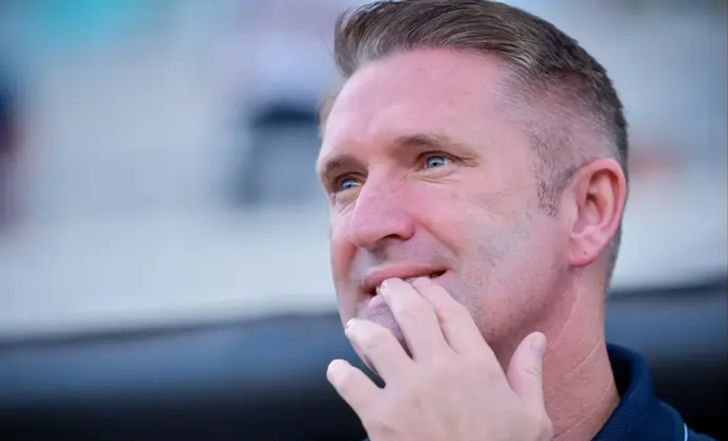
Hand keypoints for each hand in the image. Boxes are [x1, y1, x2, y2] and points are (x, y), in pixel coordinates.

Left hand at [327, 277, 552, 440]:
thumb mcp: (531, 419)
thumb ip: (529, 374)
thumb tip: (538, 338)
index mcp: (478, 366)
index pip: (452, 314)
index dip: (434, 294)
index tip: (423, 285)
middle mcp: (442, 370)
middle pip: (413, 314)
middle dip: (396, 293)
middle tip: (386, 288)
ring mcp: (409, 391)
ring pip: (377, 340)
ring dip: (363, 328)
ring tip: (356, 325)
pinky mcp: (382, 417)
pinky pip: (352, 384)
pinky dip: (340, 374)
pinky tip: (337, 369)